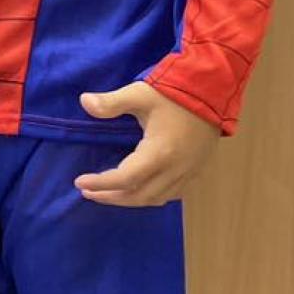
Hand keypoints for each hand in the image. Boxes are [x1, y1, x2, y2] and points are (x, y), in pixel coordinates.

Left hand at [75, 83, 221, 205]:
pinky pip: (172, 194)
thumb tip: (84, 101)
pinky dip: (151, 197)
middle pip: (140, 195)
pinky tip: (139, 190)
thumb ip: (112, 102)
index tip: (80, 182)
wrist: (213, 92)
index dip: (101, 184)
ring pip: (156, 198)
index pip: (126, 179)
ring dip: (130, 200)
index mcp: (160, 153)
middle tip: (88, 193)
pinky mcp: (196, 170)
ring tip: (108, 194)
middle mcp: (175, 169)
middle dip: (112, 197)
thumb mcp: (139, 94)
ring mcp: (188, 172)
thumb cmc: (174, 93)